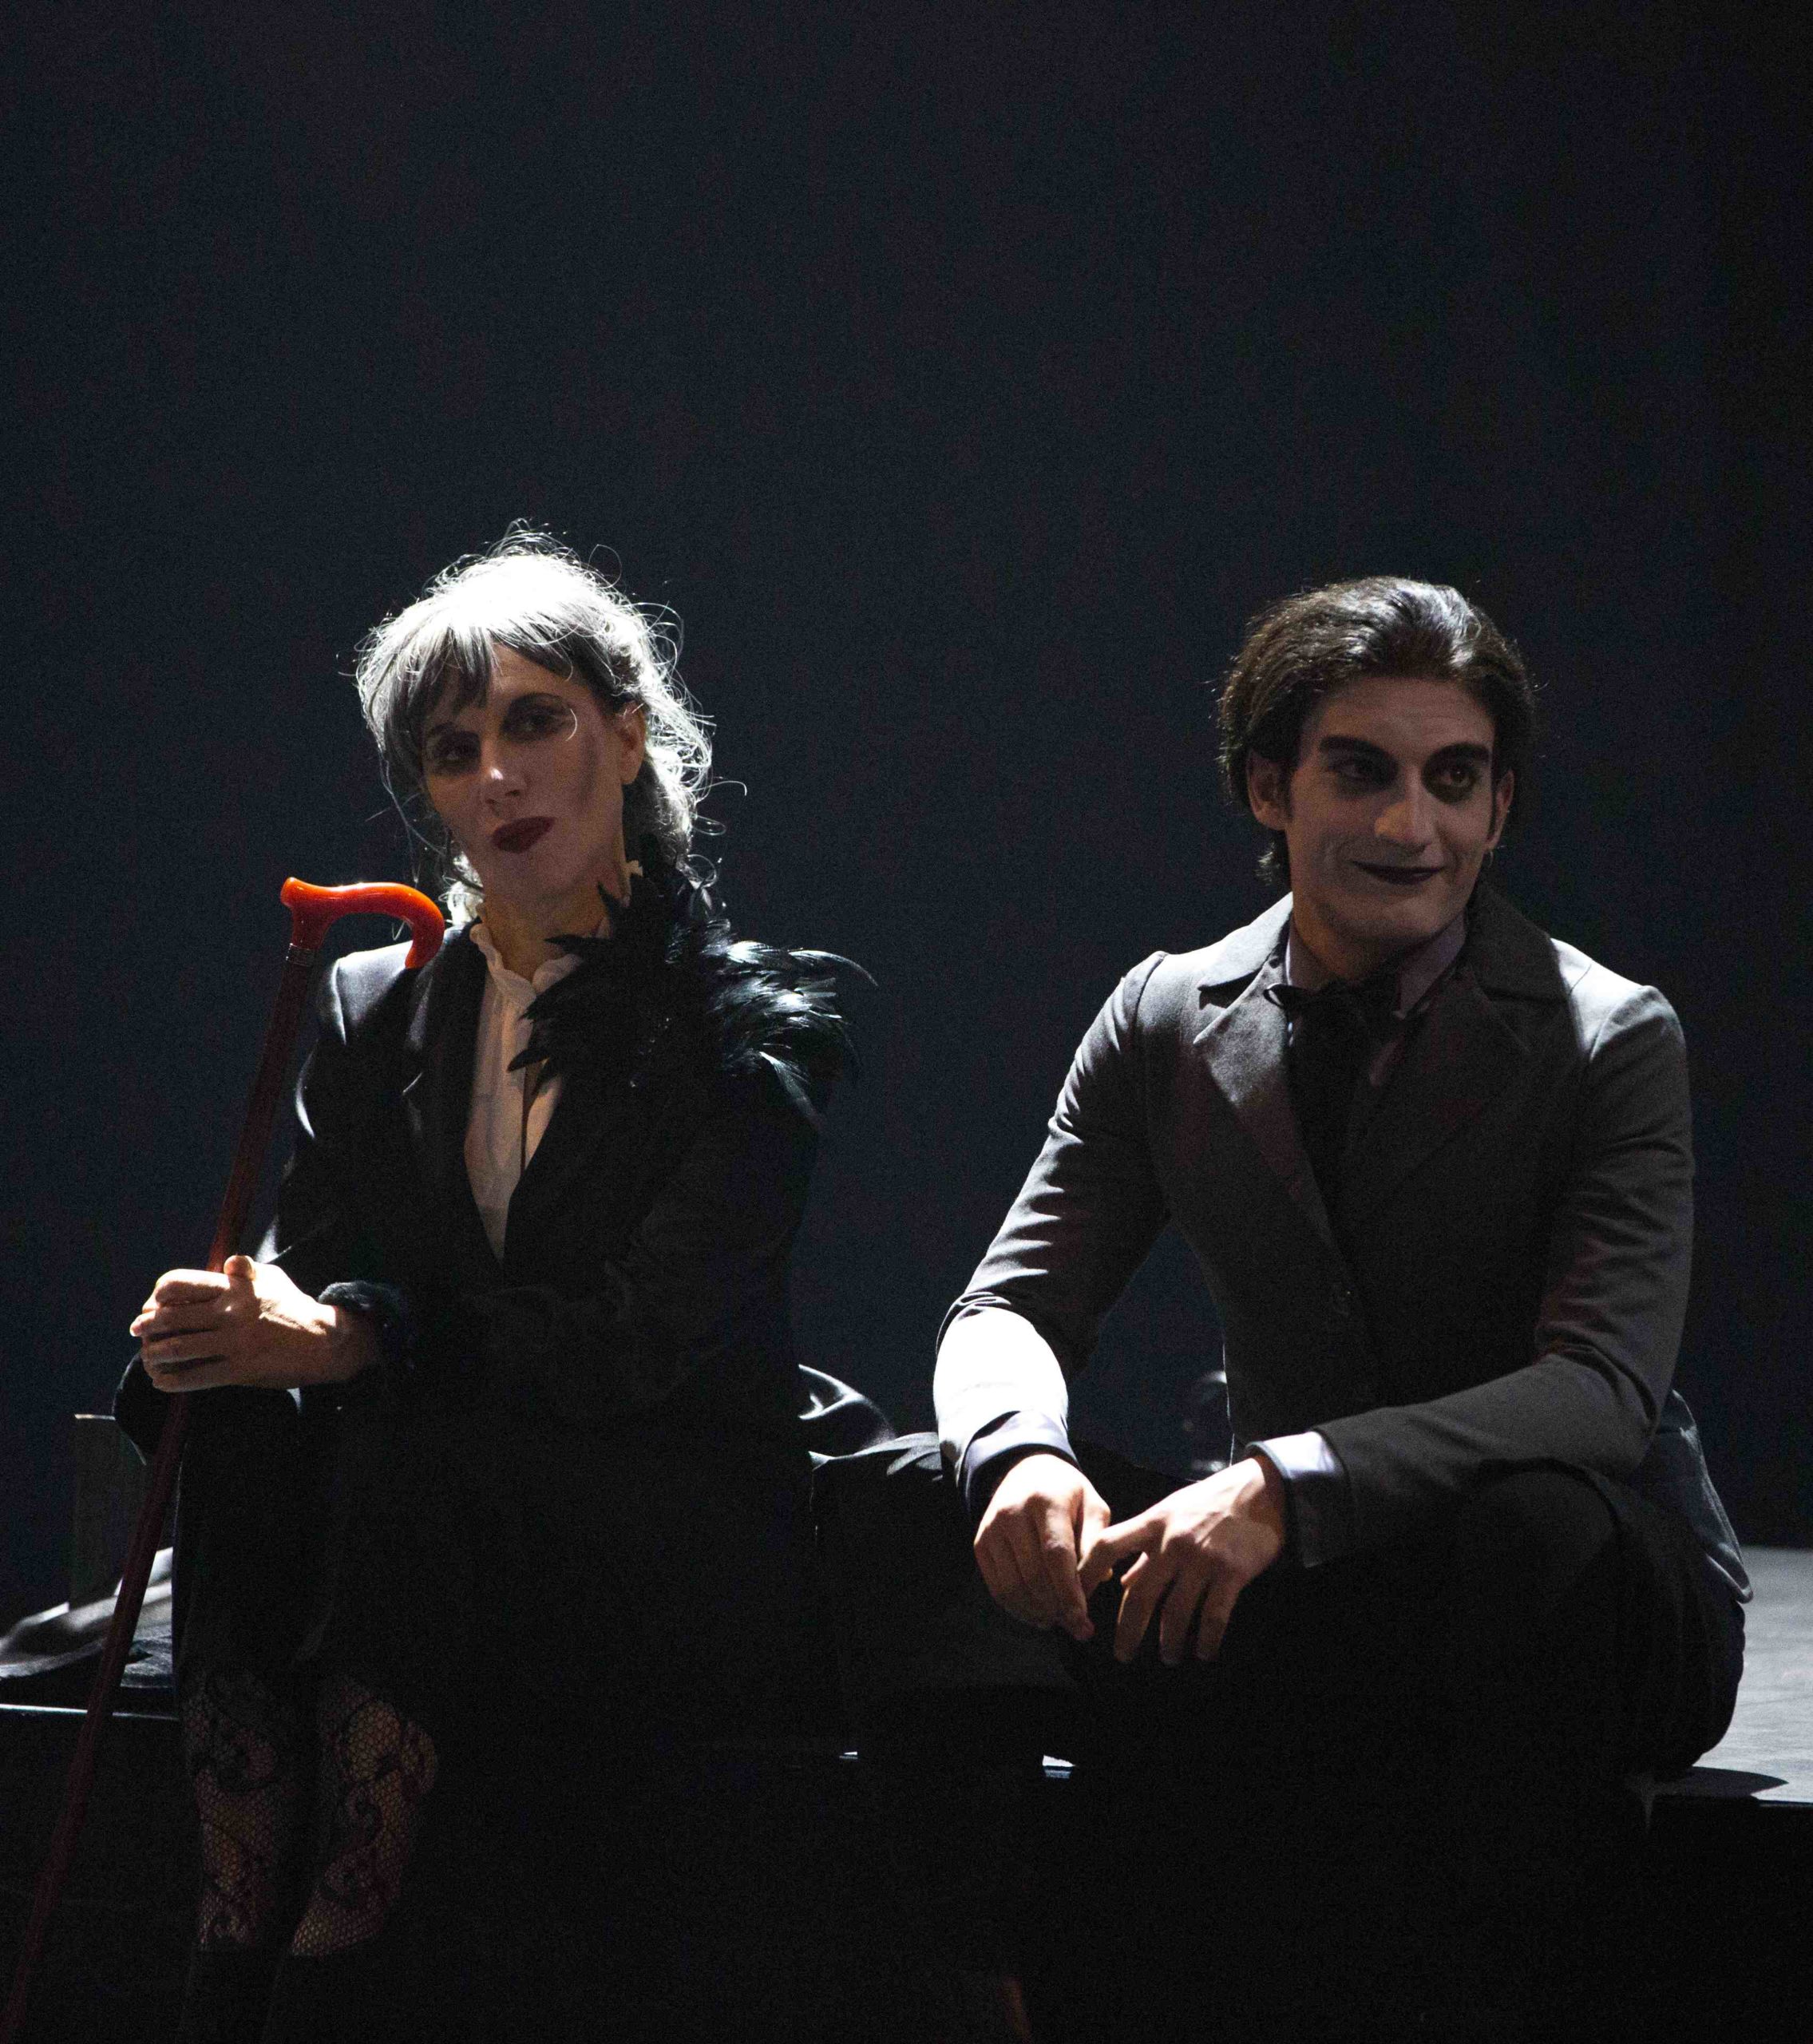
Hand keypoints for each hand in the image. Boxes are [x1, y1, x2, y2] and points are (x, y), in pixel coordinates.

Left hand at [131, 1254, 376, 1392]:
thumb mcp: (273, 1279)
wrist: (324, 1341)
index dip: (158, 1294)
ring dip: (154, 1355)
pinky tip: (163, 1381)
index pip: (179, 1284)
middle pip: (170, 1317)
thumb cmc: (294, 1307)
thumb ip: (246, 1270)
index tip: (154, 1303)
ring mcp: (233, 1343)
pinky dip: (172, 1381)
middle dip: (147, 1325)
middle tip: (138, 1331)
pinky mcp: (238, 1370)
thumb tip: (228, 1260)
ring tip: (149, 1356)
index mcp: (234, 1287)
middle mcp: (229, 1313)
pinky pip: (195, 1377)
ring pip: (177, 1349)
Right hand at [974, 1452, 1111, 1640]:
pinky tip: (1038, 1614)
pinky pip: (997, 1587)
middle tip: (1078, 1628)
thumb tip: (1097, 1582)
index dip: (1070, 1592)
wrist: (1025, 1470)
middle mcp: (1012, 1513)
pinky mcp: (981, 1543)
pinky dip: (1018, 1608)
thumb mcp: (1092, 1505)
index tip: (1084, 1621)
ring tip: (1059, 1621)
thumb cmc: (1067, 1493)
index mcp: (1046, 1501)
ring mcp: (992, 1529)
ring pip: (1012, 1586)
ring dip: (1038, 1612)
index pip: (1056, 1554)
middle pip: (1033, 1575)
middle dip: (1057, 1609)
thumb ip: (1097, 1541)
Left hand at [1078, 1457, 1286, 1664]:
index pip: (1107, 1547)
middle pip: (1140, 1594)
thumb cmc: (1210, 1503)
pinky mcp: (1232, 1573)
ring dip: (1170, 1642)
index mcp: (1152, 1523)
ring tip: (1169, 1656)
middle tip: (1122, 1654)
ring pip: (1176, 1613)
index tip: (1076, 1601)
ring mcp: (1202, 1559)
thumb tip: (1122, 1582)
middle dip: (1128, 1630)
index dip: (1086, 1574)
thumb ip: (1144, 1548)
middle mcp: (1172, 1542)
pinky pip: (1214, 1617)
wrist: (1262, 1491)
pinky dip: (1208, 1641)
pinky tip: (1205, 1653)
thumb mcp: (1170, 1513)